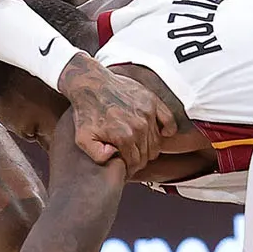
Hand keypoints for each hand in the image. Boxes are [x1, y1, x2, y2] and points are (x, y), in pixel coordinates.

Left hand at [58, 55, 175, 171]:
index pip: (136, 161)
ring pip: (157, 141)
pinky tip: (161, 133)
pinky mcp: (152, 101)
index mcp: (124, 136)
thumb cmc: (87, 110)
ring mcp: (148, 113)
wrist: (90, 84)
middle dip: (140, 159)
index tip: (127, 167)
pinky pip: (169, 121)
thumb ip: (97, 155)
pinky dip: (168, 130)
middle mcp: (139, 126)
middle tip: (132, 158)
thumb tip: (113, 158)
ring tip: (140, 146)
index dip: (131, 168)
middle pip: (148, 153)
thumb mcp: (83, 138)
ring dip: (150, 147)